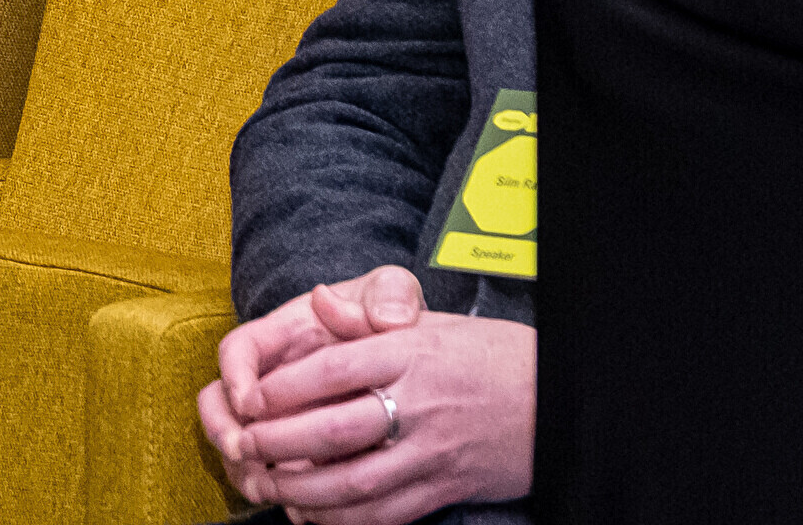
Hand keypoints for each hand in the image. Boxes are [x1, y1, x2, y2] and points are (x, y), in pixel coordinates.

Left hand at [199, 266, 534, 524]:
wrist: (558, 400)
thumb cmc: (487, 356)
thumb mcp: (430, 324)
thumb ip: (367, 318)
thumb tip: (317, 299)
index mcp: (411, 354)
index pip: (334, 370)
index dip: (284, 386)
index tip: (249, 396)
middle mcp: (420, 404)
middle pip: (336, 429)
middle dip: (280, 441)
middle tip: (245, 443)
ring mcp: (433, 452)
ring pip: (357, 481)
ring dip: (303, 488)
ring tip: (269, 483)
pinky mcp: (446, 488)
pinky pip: (387, 513)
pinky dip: (344, 519)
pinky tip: (314, 514)